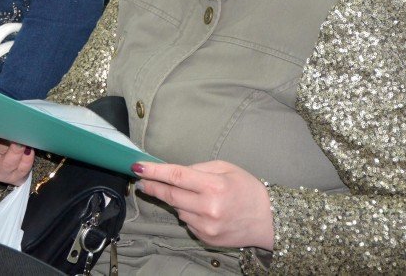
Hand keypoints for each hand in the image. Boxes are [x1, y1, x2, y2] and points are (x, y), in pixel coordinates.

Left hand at [132, 160, 273, 249]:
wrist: (269, 220)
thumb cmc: (247, 189)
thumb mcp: (226, 168)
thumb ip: (198, 169)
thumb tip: (173, 172)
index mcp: (214, 186)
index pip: (176, 176)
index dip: (154, 171)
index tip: (137, 167)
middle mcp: (208, 208)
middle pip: (170, 195)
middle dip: (153, 186)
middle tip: (142, 180)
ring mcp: (206, 226)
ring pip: (178, 209)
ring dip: (176, 200)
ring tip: (193, 195)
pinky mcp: (206, 238)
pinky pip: (187, 222)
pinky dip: (189, 213)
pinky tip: (203, 209)